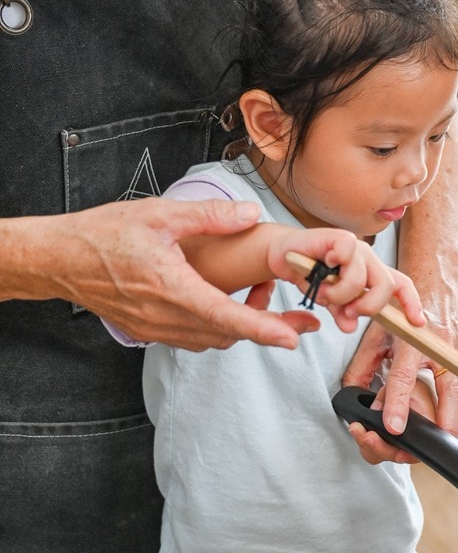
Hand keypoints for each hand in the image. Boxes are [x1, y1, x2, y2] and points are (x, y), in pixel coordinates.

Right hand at [13, 197, 325, 350]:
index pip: (225, 316)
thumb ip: (209, 216)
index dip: (261, 329)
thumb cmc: (105, 234)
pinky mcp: (149, 330)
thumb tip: (250, 213)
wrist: (61, 259)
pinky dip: (217, 328)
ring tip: (269, 311)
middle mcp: (164, 317)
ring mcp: (155, 328)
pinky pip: (193, 337)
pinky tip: (228, 307)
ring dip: (241, 330)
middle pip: (226, 335)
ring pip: (211, 339)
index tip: (290, 338)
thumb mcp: (159, 214)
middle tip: (301, 326)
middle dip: (266, 333)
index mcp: (171, 288)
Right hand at [274, 228, 422, 334]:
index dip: (411, 303)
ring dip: (340, 294)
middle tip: (346, 312)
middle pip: (386, 285)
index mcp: (371, 273)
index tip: (417, 322)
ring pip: (361, 278)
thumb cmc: (308, 275)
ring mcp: (354, 248)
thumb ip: (342, 313)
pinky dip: (336, 263)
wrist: (283, 255)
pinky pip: (347, 251)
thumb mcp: (329, 301)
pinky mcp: (338, 237)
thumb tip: (349, 327)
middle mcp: (366, 259)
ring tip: (324, 292)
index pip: (400, 285)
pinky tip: (325, 263)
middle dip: (368, 306)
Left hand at [344, 281, 457, 464]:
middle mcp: (444, 348)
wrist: (439, 280)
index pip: (405, 378)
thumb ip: (363, 367)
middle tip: (420, 448)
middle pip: (449, 401)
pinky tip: (437, 417)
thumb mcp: (377, 332)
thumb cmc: (405, 306)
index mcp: (415, 339)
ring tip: (423, 436)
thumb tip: (351, 399)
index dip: (399, 405)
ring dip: (443, 423)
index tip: (394, 429)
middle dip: (438, 431)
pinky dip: (451, 409)